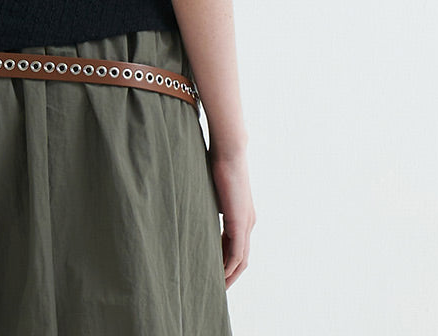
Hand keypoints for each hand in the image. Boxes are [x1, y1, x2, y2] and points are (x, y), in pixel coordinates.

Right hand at [210, 148, 254, 287]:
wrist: (229, 151)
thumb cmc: (216, 163)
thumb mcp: (209, 191)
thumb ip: (206, 205)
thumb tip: (189, 207)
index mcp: (241, 215)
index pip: (235, 246)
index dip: (224, 262)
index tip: (211, 272)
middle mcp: (248, 222)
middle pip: (241, 258)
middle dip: (229, 275)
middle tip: (215, 287)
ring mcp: (247, 223)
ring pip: (241, 259)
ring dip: (230, 275)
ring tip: (216, 287)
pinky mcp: (242, 222)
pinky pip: (237, 253)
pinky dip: (229, 266)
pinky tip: (219, 275)